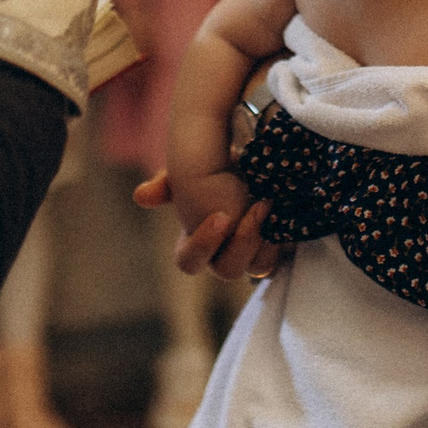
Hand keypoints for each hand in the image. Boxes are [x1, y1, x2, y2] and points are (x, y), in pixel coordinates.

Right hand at [133, 171, 285, 279]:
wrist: (262, 157)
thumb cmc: (223, 165)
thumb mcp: (195, 168)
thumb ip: (168, 183)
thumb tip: (141, 196)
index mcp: (198, 241)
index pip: (188, 262)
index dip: (201, 246)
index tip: (221, 216)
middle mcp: (225, 253)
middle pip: (227, 270)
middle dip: (242, 242)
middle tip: (258, 208)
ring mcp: (254, 253)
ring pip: (258, 268)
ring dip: (264, 241)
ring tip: (273, 205)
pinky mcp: (281, 247)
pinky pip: (283, 257)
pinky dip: (284, 238)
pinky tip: (286, 212)